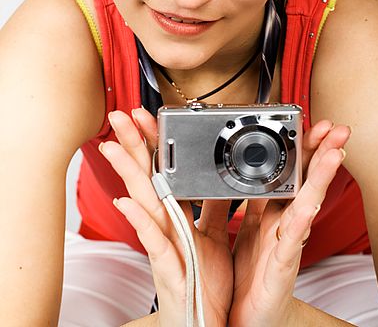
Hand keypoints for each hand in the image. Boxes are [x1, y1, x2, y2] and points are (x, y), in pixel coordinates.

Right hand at [99, 108, 232, 326]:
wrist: (208, 325)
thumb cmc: (205, 283)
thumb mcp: (214, 236)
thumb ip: (213, 207)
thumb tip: (218, 178)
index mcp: (178, 218)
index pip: (163, 172)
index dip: (154, 143)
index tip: (147, 116)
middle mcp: (165, 228)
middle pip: (147, 179)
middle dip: (134, 146)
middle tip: (119, 116)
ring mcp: (164, 247)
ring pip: (144, 204)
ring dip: (128, 174)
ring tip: (113, 147)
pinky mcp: (168, 270)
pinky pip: (153, 243)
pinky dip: (139, 223)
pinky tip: (126, 204)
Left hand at [228, 122, 350, 326]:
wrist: (244, 319)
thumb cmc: (248, 276)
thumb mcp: (242, 230)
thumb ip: (244, 202)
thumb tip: (237, 174)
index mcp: (271, 213)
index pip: (290, 173)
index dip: (301, 149)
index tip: (310, 125)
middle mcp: (283, 225)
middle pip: (305, 182)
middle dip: (321, 152)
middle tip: (336, 128)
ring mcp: (286, 244)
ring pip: (306, 204)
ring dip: (321, 177)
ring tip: (335, 152)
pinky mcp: (281, 266)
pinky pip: (292, 240)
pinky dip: (301, 221)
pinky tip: (310, 204)